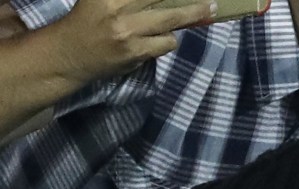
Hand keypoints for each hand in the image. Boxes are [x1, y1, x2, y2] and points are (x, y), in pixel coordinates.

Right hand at [48, 0, 213, 84]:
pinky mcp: (134, 55)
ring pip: (169, 28)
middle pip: (166, 7)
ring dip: (174, 28)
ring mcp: (128, 34)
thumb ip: (131, 0)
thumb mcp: (103, 0)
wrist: (69, 55)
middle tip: (211, 5)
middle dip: (193, 8)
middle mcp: (119, 10)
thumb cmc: (87, 21)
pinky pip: (163, 46)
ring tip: (172, 26)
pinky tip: (152, 42)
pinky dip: (163, 43)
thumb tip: (165, 1)